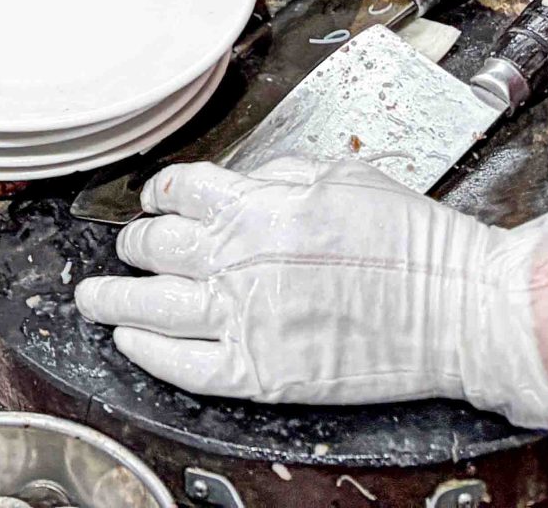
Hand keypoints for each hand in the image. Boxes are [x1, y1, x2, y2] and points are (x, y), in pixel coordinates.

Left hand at [73, 158, 547, 446]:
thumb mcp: (345, 175)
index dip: (159, 192)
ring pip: (150, 305)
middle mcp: (238, 260)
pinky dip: (147, 351)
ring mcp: (243, 319)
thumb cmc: (412, 241)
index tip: (155, 198)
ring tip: (93, 298)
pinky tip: (132, 341)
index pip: (181, 190)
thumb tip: (247, 181)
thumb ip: (283, 174)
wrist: (454, 307)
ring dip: (113, 298)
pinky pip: (181, 364)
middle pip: (156, 246)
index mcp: (258, 205)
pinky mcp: (258, 373)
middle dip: (134, 242)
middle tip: (128, 246)